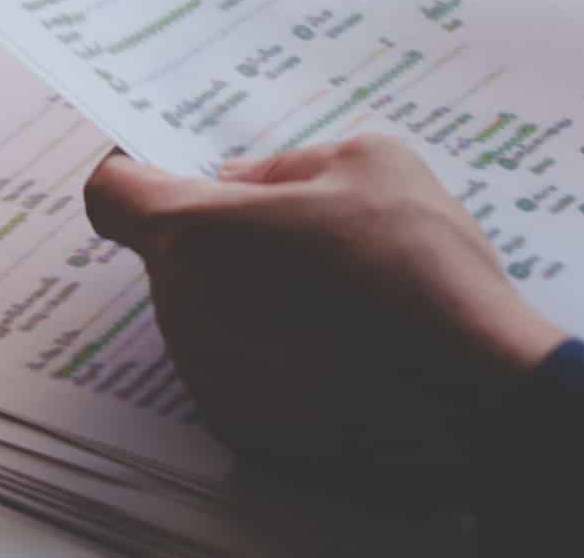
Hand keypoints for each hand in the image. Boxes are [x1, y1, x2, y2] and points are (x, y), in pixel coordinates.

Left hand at [83, 135, 565, 466]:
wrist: (470, 382)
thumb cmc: (416, 258)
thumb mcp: (370, 159)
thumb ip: (285, 163)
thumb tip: (242, 182)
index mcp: (200, 232)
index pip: (113, 192)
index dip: (137, 170)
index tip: (176, 166)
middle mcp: (186, 309)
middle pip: (172, 254)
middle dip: (221, 234)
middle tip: (301, 228)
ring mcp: (210, 375)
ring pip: (205, 311)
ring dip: (247, 292)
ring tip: (336, 290)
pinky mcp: (243, 425)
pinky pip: (236, 366)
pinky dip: (272, 349)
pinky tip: (340, 341)